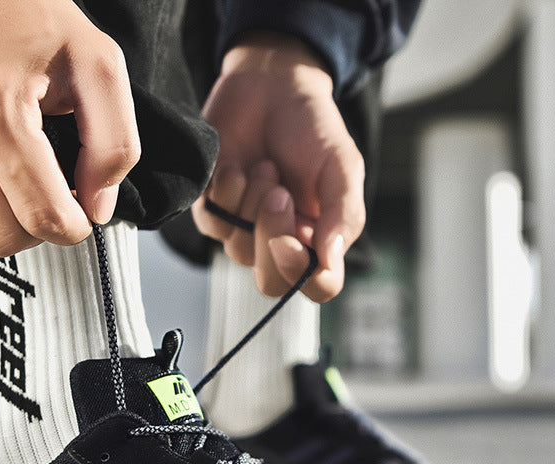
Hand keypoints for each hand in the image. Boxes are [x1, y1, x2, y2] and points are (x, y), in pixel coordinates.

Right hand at [0, 0, 140, 255]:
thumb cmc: (33, 13)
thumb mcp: (99, 65)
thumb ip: (115, 146)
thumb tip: (97, 210)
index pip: (41, 218)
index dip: (73, 229)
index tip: (82, 213)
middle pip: (2, 240)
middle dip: (37, 229)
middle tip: (53, 196)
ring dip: (3, 221)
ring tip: (20, 180)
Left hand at [192, 32, 365, 301]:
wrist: (271, 86)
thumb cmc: (312, 128)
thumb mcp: (342, 166)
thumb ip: (343, 215)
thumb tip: (328, 260)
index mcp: (319, 240)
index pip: (317, 287)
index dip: (301, 274)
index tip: (291, 241)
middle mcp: (281, 244)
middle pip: (270, 282)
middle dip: (270, 236)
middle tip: (278, 192)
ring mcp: (244, 231)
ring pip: (238, 251)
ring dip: (250, 204)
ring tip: (264, 166)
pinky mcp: (214, 212)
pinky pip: (212, 223)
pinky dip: (225, 192)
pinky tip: (236, 166)